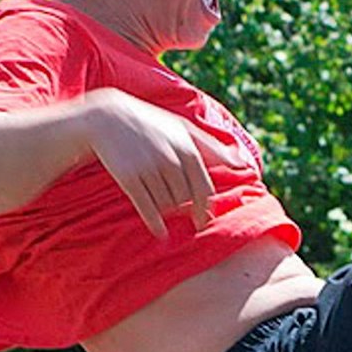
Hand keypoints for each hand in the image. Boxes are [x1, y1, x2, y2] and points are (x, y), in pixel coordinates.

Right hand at [84, 87, 218, 237]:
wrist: (108, 118)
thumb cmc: (152, 125)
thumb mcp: (184, 129)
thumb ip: (213, 148)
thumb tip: (243, 164)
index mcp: (187, 149)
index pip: (203, 189)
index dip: (205, 208)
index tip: (204, 221)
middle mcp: (170, 160)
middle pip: (186, 199)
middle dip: (186, 211)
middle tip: (184, 217)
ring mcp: (149, 170)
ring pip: (167, 205)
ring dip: (169, 212)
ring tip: (165, 209)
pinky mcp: (130, 179)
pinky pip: (147, 209)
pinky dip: (155, 224)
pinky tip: (160, 233)